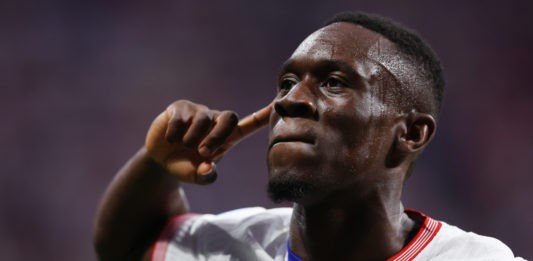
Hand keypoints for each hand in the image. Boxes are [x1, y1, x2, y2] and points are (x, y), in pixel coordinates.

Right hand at [145, 100, 271, 183]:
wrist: (159, 160)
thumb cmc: (185, 166)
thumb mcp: (196, 176)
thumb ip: (205, 176)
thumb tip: (208, 167)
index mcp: (226, 136)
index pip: (249, 124)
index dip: (263, 116)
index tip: (278, 105)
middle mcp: (215, 120)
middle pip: (229, 118)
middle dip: (217, 136)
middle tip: (203, 152)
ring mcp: (198, 112)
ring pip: (203, 120)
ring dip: (191, 139)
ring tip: (183, 146)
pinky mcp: (180, 108)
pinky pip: (181, 119)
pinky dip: (174, 134)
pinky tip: (170, 139)